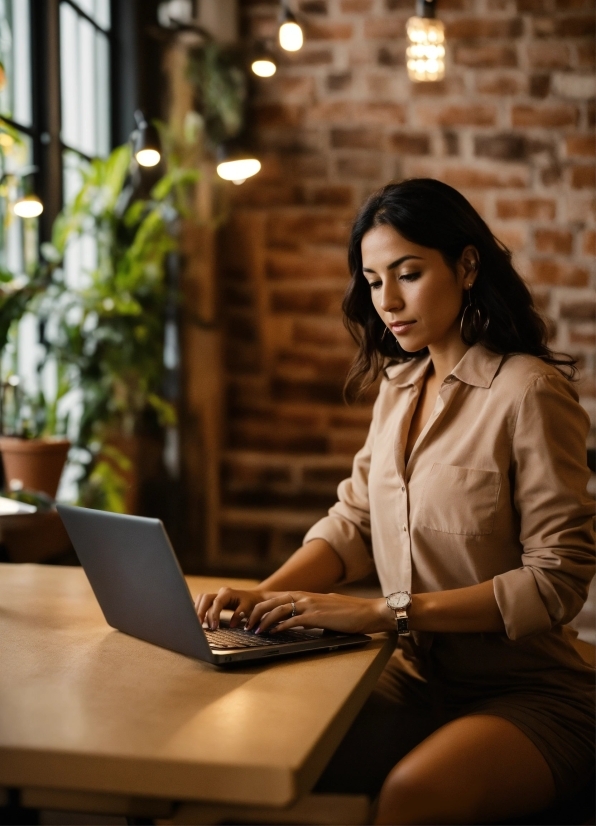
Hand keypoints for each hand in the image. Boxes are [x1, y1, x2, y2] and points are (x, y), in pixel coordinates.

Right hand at [194, 587, 266, 629]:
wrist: (253, 597)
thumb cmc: (251, 602)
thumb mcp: (249, 607)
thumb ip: (240, 614)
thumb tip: (231, 624)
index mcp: (228, 593)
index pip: (217, 602)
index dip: (214, 614)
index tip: (214, 627)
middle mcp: (220, 593)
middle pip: (205, 598)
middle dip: (201, 611)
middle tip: (199, 625)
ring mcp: (216, 596)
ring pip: (202, 599)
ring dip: (198, 610)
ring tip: (198, 624)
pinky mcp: (214, 601)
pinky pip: (203, 603)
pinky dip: (200, 610)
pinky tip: (199, 620)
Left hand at [247, 592, 389, 635]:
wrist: (368, 612)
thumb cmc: (349, 613)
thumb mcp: (326, 609)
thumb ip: (311, 613)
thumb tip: (301, 622)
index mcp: (306, 595)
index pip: (277, 598)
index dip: (262, 607)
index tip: (252, 617)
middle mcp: (305, 596)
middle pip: (272, 601)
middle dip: (256, 613)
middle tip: (247, 625)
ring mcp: (310, 604)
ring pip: (279, 609)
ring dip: (264, 621)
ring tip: (256, 631)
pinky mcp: (316, 616)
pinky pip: (293, 620)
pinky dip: (280, 626)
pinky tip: (274, 633)